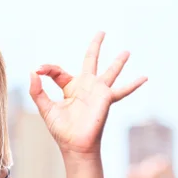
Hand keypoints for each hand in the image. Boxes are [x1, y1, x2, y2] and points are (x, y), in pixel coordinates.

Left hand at [29, 32, 146, 156]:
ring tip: (126, 51)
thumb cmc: (62, 131)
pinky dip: (133, 84)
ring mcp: (97, 92)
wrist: (75, 146)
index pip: (58, 71)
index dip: (47, 68)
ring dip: (118, 61)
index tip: (38, 69)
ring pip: (110, 71)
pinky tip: (145, 77)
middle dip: (96, 45)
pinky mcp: (106, 99)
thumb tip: (32, 72)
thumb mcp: (46, 109)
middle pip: (90, 60)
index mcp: (70, 88)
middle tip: (101, 32)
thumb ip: (37, 91)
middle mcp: (85, 86)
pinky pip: (122, 90)